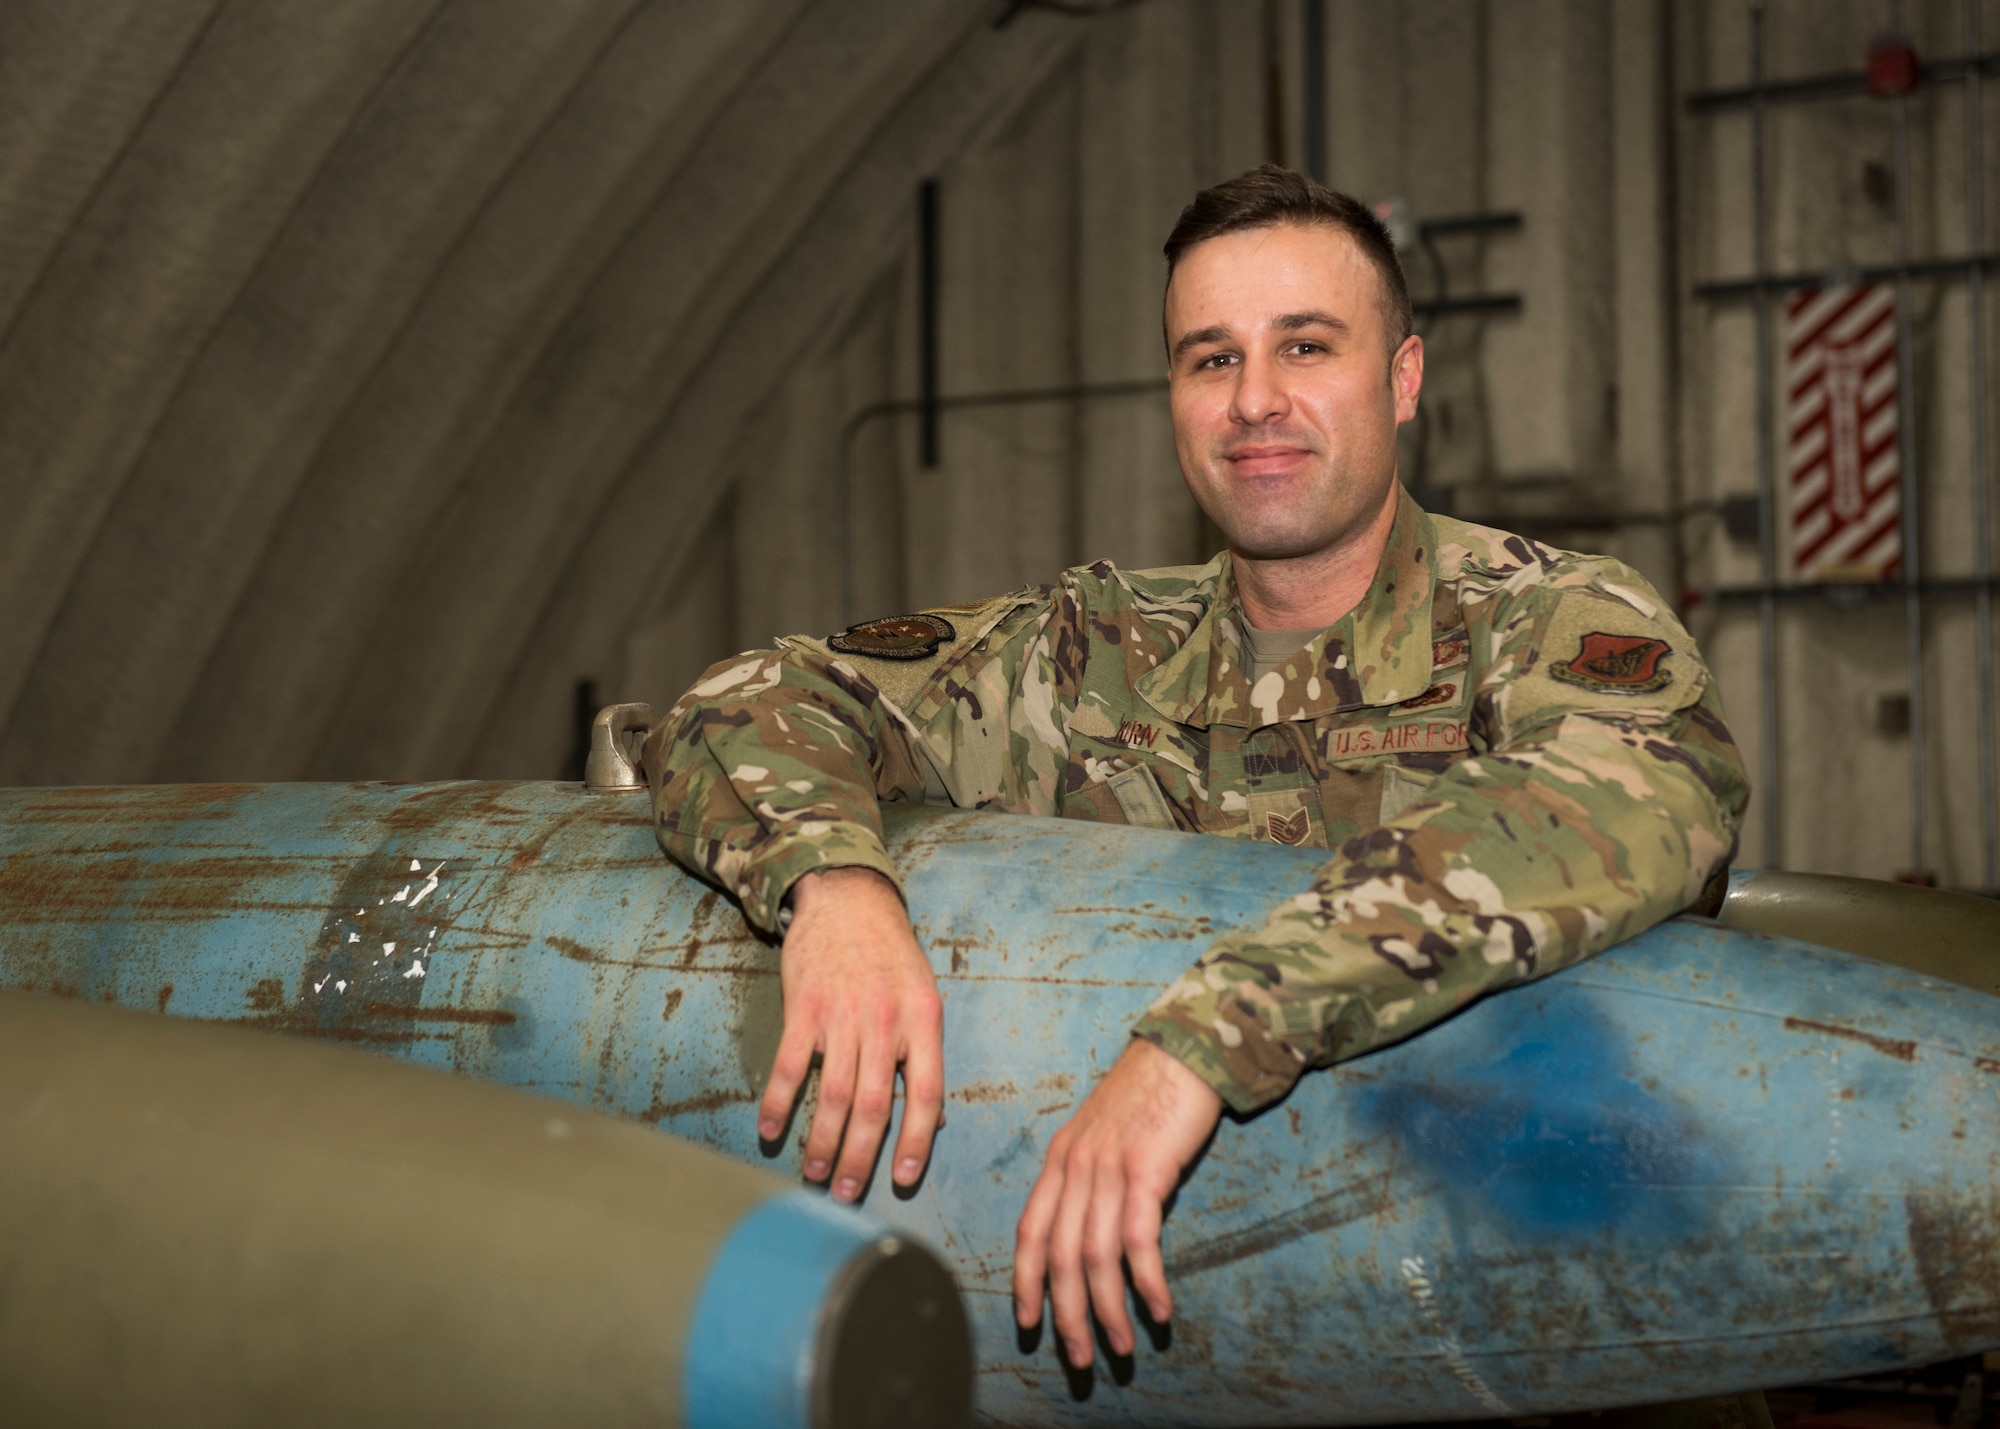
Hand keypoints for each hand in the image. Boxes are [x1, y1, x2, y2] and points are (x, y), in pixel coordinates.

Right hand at [762, 866, 943, 1200]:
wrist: (848, 900)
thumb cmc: (890, 956)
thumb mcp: (923, 997)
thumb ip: (924, 1055)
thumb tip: (932, 1119)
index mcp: (924, 1020)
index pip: (926, 1094)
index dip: (916, 1142)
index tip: (902, 1179)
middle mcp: (886, 1020)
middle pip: (875, 1105)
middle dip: (860, 1158)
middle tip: (846, 1193)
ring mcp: (842, 1014)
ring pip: (834, 1095)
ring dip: (822, 1142)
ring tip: (814, 1174)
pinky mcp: (803, 1007)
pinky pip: (790, 1066)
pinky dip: (779, 1103)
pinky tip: (771, 1130)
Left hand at [1012, 1038, 1223, 1367]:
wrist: (1186, 1050)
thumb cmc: (1150, 1093)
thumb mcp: (1102, 1132)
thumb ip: (1089, 1174)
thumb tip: (1088, 1227)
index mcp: (1060, 1158)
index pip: (1030, 1231)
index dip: (1026, 1282)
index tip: (1028, 1323)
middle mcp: (1075, 1164)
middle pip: (1059, 1256)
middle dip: (1066, 1314)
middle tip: (1081, 1358)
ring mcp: (1108, 1166)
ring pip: (1095, 1256)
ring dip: (1107, 1309)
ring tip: (1120, 1346)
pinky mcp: (1146, 1169)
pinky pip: (1138, 1240)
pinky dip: (1146, 1281)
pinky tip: (1158, 1309)